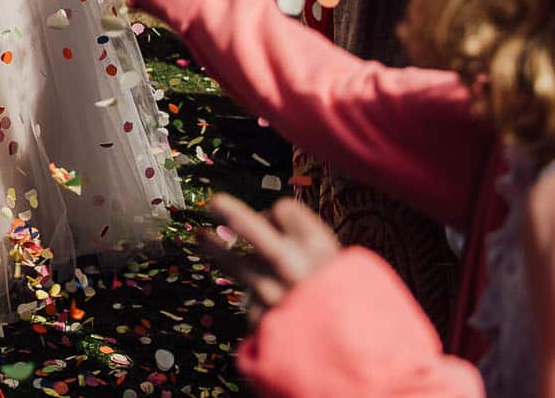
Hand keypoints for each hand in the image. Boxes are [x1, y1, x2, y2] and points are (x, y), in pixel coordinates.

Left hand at [195, 193, 342, 324]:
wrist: (356, 353)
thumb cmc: (349, 303)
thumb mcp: (344, 266)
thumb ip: (307, 245)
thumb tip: (265, 223)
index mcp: (321, 247)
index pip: (284, 210)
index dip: (277, 214)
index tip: (274, 218)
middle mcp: (294, 267)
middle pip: (254, 230)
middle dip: (233, 213)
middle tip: (215, 201)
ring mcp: (275, 294)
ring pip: (238, 264)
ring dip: (216, 249)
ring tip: (199, 236)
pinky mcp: (263, 319)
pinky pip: (254, 300)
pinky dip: (258, 300)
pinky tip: (271, 306)